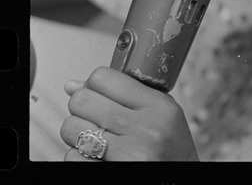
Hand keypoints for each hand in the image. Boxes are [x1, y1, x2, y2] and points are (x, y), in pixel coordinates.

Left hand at [60, 67, 198, 161]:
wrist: (180, 183)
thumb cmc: (170, 150)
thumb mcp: (161, 113)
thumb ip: (124, 93)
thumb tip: (72, 85)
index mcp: (158, 106)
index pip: (104, 78)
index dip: (92, 84)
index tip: (97, 93)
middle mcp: (145, 129)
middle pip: (82, 101)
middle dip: (80, 107)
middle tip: (92, 116)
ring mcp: (129, 155)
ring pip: (72, 129)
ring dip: (76, 133)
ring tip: (95, 138)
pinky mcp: (113, 174)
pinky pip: (73, 158)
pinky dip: (78, 157)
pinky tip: (96, 158)